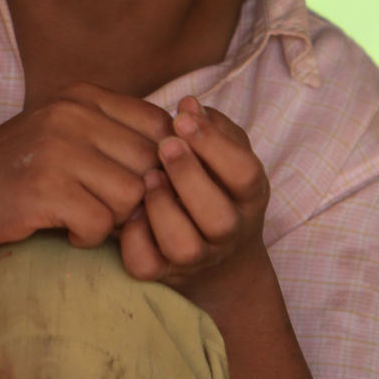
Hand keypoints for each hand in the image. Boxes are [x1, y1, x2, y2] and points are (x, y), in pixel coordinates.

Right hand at [0, 82, 172, 248]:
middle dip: (140, 196)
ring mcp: (59, 147)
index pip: (160, 124)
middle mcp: (75, 113)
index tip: (139, 183)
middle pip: (152, 162)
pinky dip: (88, 237)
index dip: (162, 162)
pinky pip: (100, 222)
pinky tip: (67, 230)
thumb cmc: (22, 165)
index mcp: (86, 96)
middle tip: (111, 209)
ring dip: (114, 219)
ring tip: (86, 217)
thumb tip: (181, 165)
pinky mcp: (45, 187)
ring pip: (131, 196)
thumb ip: (118, 136)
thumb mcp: (70, 132)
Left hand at [118, 95, 270, 308]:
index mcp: (249, 197)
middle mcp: (228, 232)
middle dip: (188, 176)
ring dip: (162, 208)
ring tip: (148, 176)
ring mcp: (197, 258)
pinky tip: (129, 209)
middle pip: (218, 218)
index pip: (245, 174)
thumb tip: (188, 103)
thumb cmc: (219, 187)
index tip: (182, 117)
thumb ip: (214, 128)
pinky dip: (134, 239)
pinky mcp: (163, 275)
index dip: (214, 145)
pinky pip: (146, 266)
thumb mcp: (229, 155)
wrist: (221, 260)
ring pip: (183, 246)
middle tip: (164, 144)